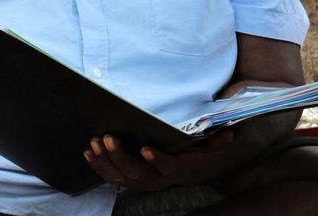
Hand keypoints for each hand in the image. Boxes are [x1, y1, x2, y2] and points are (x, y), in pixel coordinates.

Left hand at [84, 131, 234, 190]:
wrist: (185, 172)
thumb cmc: (194, 155)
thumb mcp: (208, 149)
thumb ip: (216, 142)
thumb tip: (228, 134)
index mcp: (175, 170)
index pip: (167, 167)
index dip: (157, 160)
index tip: (146, 149)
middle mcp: (156, 180)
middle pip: (136, 173)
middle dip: (120, 156)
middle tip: (109, 138)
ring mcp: (141, 182)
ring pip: (120, 176)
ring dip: (106, 161)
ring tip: (96, 143)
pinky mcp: (129, 180)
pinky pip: (111, 177)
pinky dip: (98, 166)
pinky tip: (89, 152)